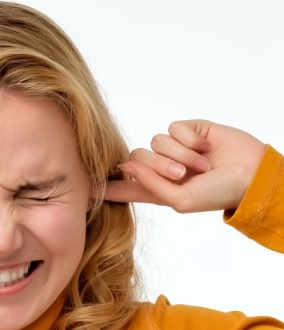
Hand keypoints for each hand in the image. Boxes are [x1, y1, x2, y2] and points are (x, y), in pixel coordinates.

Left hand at [103, 119, 266, 211]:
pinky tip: (206, 147)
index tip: (80, 187)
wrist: (250, 174)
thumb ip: (149, 185)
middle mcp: (160, 168)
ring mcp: (173, 149)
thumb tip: (125, 164)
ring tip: (201, 165)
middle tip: (184, 174)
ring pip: (155, 142)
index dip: (101, 186)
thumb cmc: (216, 194)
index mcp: (155, 189)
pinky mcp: (187, 130)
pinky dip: (189, 139)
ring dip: (179, 154)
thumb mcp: (179, 200)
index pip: (121, 187)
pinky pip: (173, 128)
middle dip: (159, 166)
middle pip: (135, 159)